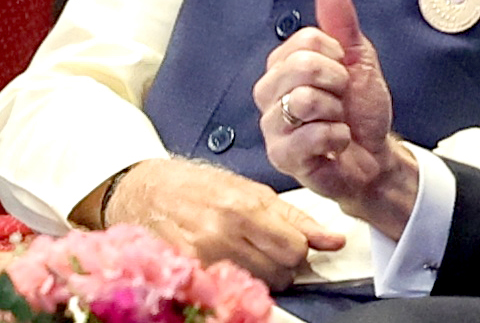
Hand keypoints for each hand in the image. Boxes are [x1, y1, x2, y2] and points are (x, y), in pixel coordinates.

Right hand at [101, 158, 344, 288]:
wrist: (145, 192)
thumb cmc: (201, 186)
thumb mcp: (253, 190)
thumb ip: (295, 218)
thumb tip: (334, 241)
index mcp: (245, 209)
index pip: (295, 249)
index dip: (299, 249)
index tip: (289, 242)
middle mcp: (223, 236)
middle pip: (280, 273)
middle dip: (282, 265)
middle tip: (266, 250)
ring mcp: (202, 259)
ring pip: (258, 286)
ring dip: (260, 276)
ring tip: (245, 255)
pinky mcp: (186, 274)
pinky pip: (227, 292)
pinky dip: (233, 284)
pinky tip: (226, 266)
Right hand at [254, 0, 418, 239]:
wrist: (374, 154)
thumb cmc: (361, 109)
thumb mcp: (358, 59)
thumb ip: (341, 23)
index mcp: (284, 66)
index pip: (305, 40)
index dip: (336, 54)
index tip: (343, 71)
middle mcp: (269, 94)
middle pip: (300, 67)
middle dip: (336, 81)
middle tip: (341, 97)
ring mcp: (272, 127)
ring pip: (305, 101)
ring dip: (337, 112)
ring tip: (336, 121)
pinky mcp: (281, 158)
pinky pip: (310, 136)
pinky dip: (337, 138)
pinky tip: (336, 143)